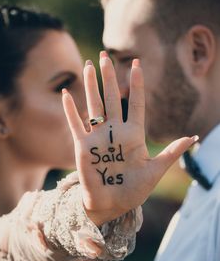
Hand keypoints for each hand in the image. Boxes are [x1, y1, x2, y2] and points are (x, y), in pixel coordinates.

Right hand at [62, 52, 197, 225]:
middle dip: (109, 77)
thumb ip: (171, 153)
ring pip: (94, 105)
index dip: (136, 84)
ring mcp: (98, 137)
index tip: (138, 64)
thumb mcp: (155, 171)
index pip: (135, 103)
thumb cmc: (134, 190)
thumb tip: (193, 137)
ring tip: (89, 66)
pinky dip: (71, 110)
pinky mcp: (83, 146)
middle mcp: (115, 131)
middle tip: (105, 55)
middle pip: (111, 98)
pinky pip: (76, 124)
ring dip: (90, 86)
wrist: (112, 205)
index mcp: (133, 134)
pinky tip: (67, 94)